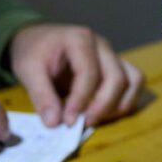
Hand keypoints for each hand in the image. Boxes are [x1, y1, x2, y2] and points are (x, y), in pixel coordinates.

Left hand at [10, 24, 143, 127]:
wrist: (39, 38)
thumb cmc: (34, 51)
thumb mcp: (28, 69)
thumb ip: (41, 95)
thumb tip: (54, 123)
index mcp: (80, 39)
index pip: (89, 72)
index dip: (80, 99)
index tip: (67, 121)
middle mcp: (102, 45)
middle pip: (116, 77)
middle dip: (102, 105)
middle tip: (82, 123)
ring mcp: (113, 55)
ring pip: (133, 80)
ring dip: (119, 104)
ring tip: (96, 119)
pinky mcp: (117, 66)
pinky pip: (134, 82)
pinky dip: (126, 100)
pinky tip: (107, 114)